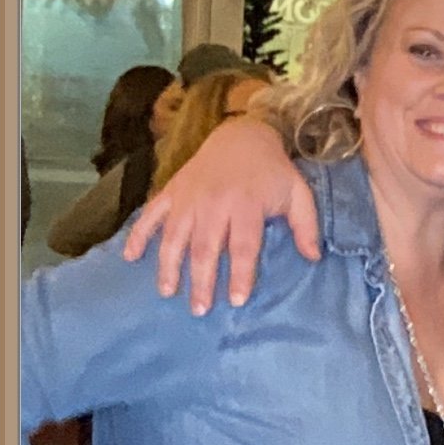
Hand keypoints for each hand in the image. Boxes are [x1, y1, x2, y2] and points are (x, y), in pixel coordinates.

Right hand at [122, 117, 317, 315]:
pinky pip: (150, 215)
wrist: (243, 135)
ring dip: (168, 266)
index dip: (239, 274)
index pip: (242, 246)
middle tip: (199, 309)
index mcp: (246, 204)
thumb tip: (313, 258)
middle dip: (201, 280)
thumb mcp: (299, 194)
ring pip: (174, 236)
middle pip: (204, 247)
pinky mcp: (172, 191)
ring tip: (167, 292)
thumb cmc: (273, 171)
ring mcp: (189, 197)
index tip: (235, 300)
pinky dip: (138, 235)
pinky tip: (130, 257)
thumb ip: (306, 226)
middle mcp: (214, 203)